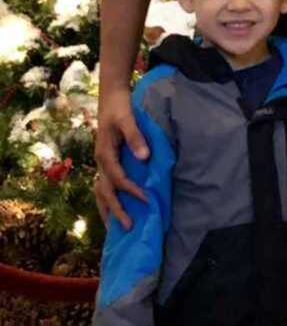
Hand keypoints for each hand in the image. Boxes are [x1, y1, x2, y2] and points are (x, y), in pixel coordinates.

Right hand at [95, 85, 148, 228]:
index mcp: (105, 153)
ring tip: (115, 229)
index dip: (131, 190)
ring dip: (108, 210)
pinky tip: (115, 211)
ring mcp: (101, 163)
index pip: (117, 178)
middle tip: (129, 227)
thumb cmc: (120, 107)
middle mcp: (100, 162)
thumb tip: (144, 158)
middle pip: (105, 192)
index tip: (147, 200)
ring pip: (100, 192)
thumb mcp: (127, 119)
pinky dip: (108, 201)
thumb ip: (135, 137)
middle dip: (116, 210)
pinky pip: (104, 186)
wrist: (111, 95)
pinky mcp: (106, 162)